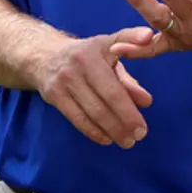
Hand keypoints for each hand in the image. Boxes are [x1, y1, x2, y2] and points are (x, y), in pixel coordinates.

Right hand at [32, 29, 153, 148]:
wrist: (45, 54)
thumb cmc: (87, 55)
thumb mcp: (110, 52)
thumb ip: (130, 77)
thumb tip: (146, 101)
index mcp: (96, 51)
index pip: (114, 86)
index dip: (129, 108)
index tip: (145, 121)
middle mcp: (78, 64)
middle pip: (105, 101)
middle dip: (124, 122)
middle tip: (139, 136)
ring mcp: (64, 80)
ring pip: (91, 113)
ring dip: (112, 131)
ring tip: (127, 141)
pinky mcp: (54, 95)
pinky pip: (77, 119)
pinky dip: (94, 132)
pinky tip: (106, 138)